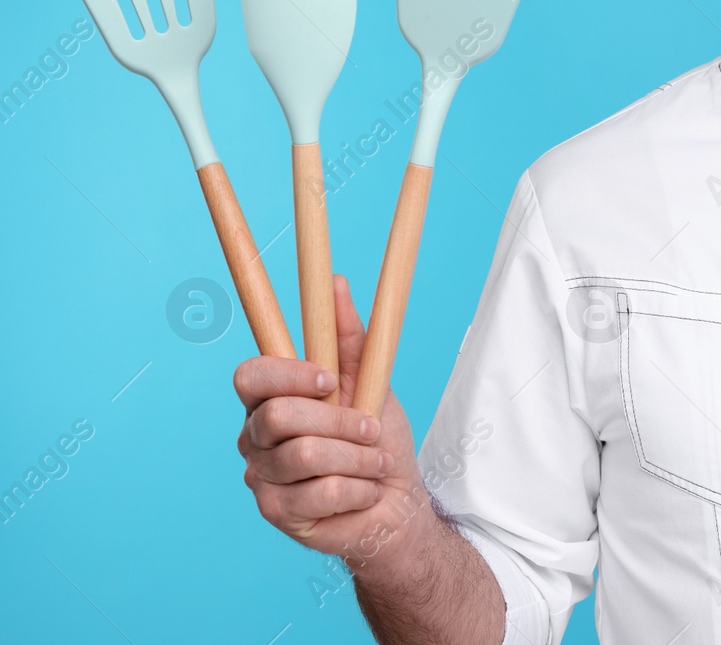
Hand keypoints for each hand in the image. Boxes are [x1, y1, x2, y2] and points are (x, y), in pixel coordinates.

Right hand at [235, 275, 436, 569]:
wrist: (395, 501)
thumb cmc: (377, 440)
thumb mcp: (370, 382)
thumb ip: (349, 337)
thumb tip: (337, 283)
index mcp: (272, 398)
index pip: (250, 376)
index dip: (288, 374)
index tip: (331, 381)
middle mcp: (256, 434)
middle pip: (280, 416)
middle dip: (341, 422)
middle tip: (372, 430)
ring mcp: (261, 475)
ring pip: (305, 454)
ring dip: (357, 457)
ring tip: (375, 463)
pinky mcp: (276, 512)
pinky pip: (321, 492)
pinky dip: (358, 488)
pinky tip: (364, 491)